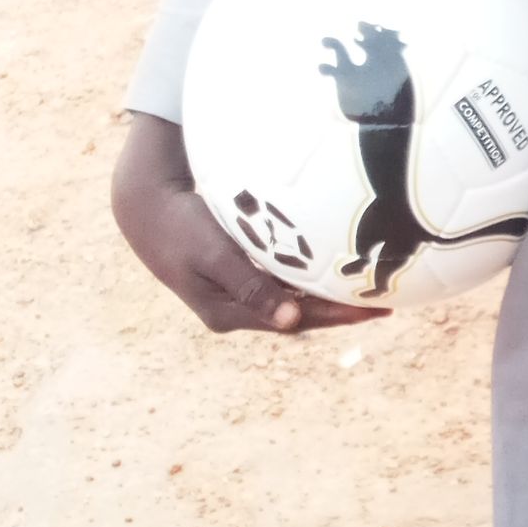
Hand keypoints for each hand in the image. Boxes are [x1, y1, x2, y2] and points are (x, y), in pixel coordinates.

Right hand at [111, 113, 385, 335]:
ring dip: (327, 293)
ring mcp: (236, 288)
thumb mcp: (212, 255)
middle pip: (299, 314)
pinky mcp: (237, 267)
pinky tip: (333, 265)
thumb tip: (290, 323)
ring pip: (293, 297)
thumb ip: (250, 286)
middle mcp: (235, 307)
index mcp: (228, 313)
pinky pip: (283, 276)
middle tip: (385, 304)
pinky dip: (309, 273)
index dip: (338, 317)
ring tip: (367, 288)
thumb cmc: (177, 224)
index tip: (376, 311)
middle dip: (340, 310)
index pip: (296, 321)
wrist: (142, 203)